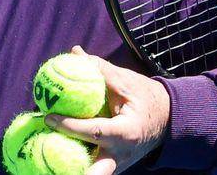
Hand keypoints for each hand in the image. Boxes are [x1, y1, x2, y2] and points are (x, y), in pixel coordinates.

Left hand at [46, 46, 171, 174]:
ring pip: (94, 172)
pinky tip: (56, 154)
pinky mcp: (114, 165)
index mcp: (126, 132)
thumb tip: (74, 52)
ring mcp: (119, 164)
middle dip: (77, 172)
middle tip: (49, 159)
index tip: (48, 117)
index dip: (69, 126)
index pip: (95, 131)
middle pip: (98, 172)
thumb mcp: (126, 81)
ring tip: (47, 157)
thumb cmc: (146, 97)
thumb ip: (99, 68)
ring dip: (73, 167)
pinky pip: (94, 167)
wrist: (169, 118)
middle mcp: (122, 153)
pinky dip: (78, 163)